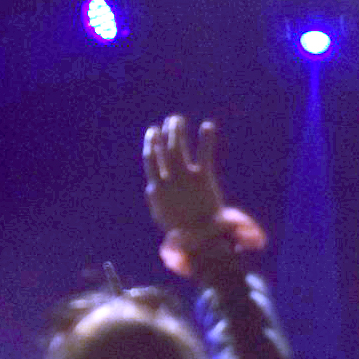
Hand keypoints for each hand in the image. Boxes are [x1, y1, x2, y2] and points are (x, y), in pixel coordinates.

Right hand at [142, 115, 264, 277]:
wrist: (200, 238)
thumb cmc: (181, 230)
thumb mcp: (161, 215)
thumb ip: (155, 200)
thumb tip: (150, 188)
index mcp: (156, 189)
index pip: (151, 161)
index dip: (151, 144)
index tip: (153, 132)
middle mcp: (168, 180)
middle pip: (163, 151)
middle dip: (163, 135)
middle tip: (168, 122)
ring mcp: (184, 177)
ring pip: (178, 148)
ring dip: (176, 132)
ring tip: (177, 120)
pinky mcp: (203, 177)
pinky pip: (204, 154)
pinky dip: (206, 139)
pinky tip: (208, 125)